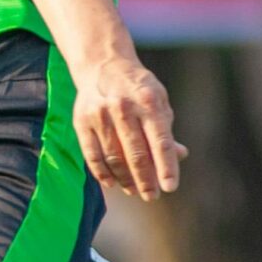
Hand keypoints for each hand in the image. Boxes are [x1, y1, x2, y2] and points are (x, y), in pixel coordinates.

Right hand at [73, 52, 186, 201]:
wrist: (102, 65)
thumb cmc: (138, 88)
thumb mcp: (159, 101)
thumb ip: (166, 130)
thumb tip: (180, 155)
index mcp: (148, 101)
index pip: (160, 140)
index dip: (166, 166)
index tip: (170, 187)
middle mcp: (123, 107)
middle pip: (135, 153)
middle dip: (145, 180)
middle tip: (152, 196)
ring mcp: (100, 114)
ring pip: (113, 157)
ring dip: (125, 179)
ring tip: (134, 190)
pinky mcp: (82, 121)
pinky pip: (92, 155)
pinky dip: (102, 173)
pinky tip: (112, 183)